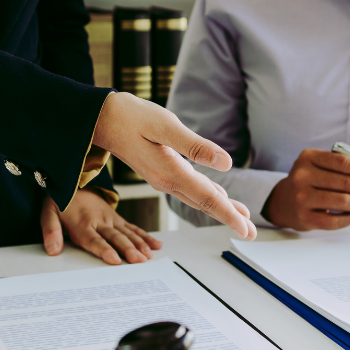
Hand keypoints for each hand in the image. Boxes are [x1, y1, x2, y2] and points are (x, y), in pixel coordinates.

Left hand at [41, 188, 162, 264]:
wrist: (73, 181)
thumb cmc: (60, 202)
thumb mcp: (47, 213)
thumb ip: (50, 231)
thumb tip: (52, 250)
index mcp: (82, 224)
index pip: (94, 240)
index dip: (105, 250)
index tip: (115, 259)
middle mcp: (99, 222)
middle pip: (115, 238)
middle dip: (128, 250)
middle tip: (138, 261)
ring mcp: (111, 219)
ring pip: (128, 233)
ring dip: (140, 245)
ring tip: (148, 256)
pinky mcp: (118, 219)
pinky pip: (133, 228)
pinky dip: (145, 236)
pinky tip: (155, 245)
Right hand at [93, 93, 255, 239]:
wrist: (98, 119)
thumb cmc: (130, 116)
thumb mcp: (165, 125)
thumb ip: (196, 146)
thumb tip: (225, 163)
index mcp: (170, 172)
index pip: (208, 198)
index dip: (230, 214)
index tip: (246, 229)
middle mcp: (167, 181)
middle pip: (205, 204)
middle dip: (230, 218)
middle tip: (251, 233)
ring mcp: (162, 178)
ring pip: (198, 198)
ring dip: (221, 208)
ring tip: (241, 217)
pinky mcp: (160, 171)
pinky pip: (189, 189)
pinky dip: (207, 195)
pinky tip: (217, 196)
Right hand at [262, 148, 349, 230]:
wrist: (284, 202)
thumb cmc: (312, 181)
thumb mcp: (323, 166)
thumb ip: (348, 166)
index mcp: (309, 157)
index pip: (344, 162)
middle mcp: (302, 175)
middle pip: (346, 182)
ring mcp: (301, 197)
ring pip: (344, 201)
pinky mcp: (304, 217)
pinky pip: (336, 221)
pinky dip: (349, 218)